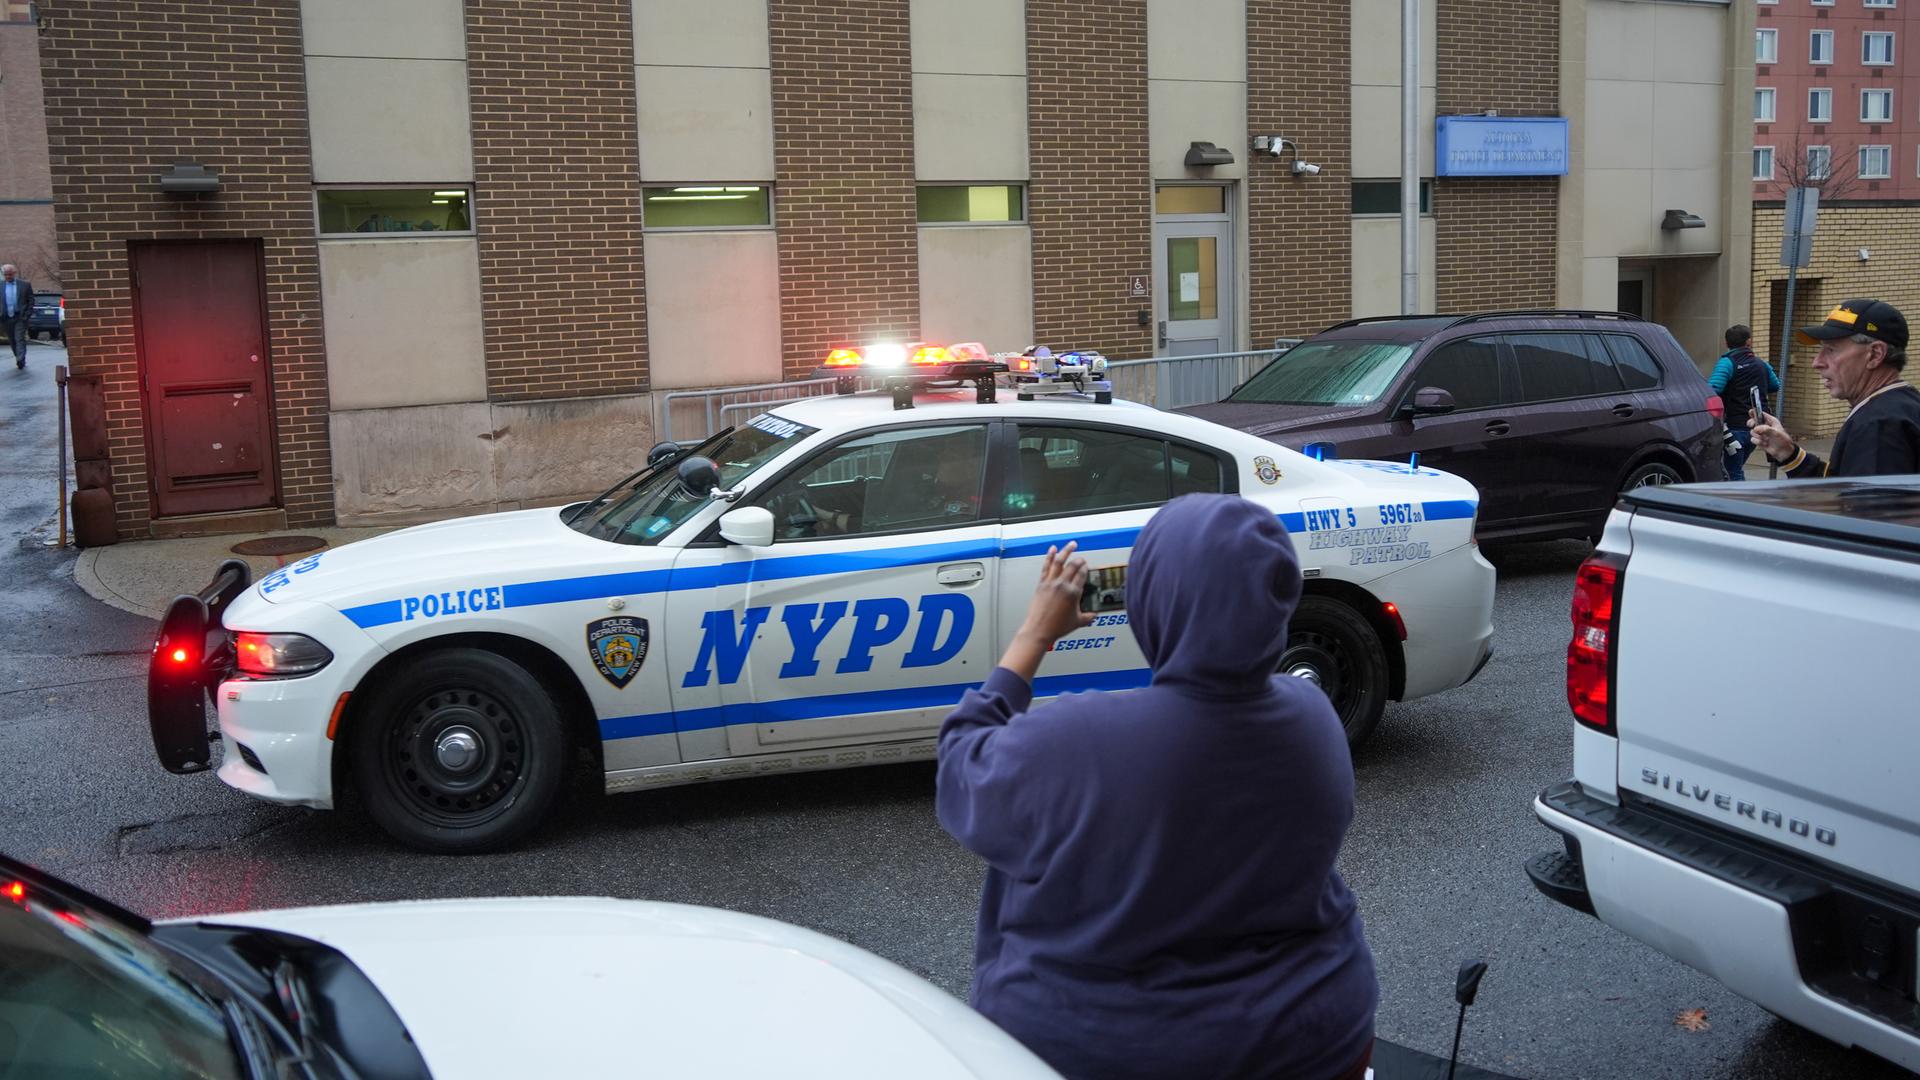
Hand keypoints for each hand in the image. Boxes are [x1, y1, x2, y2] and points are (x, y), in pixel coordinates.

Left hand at [997, 543, 1096, 685]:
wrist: (1039, 630)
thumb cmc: (1057, 627)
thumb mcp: (1077, 622)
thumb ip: (1088, 617)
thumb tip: (1094, 615)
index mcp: (1073, 593)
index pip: (1082, 575)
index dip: (1086, 569)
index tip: (1087, 567)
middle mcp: (1062, 585)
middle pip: (1073, 566)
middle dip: (1080, 560)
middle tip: (1082, 559)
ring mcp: (1051, 583)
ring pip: (1060, 561)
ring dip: (1067, 551)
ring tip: (1072, 544)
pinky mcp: (1041, 584)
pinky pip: (1046, 566)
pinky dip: (1050, 556)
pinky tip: (1053, 549)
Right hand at [1748, 410, 1793, 460]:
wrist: (1783, 452)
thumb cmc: (1783, 441)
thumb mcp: (1776, 432)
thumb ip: (1765, 429)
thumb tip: (1755, 429)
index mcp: (1771, 421)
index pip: (1761, 414)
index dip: (1755, 412)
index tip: (1750, 412)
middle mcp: (1765, 426)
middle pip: (1754, 422)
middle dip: (1752, 424)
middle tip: (1752, 426)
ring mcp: (1761, 434)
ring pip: (1752, 432)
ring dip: (1758, 437)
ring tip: (1765, 439)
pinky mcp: (1759, 440)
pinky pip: (1753, 439)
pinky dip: (1758, 442)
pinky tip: (1764, 444)